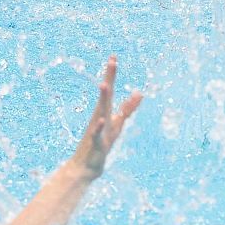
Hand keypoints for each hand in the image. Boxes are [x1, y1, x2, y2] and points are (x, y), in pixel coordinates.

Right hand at [73, 56, 141, 178]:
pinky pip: (97, 134)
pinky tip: (101, 120)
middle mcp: (100, 117)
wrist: (85, 168)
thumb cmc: (102, 145)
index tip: (113, 56)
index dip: (112, 74)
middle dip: (110, 78)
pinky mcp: (96, 144)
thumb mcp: (118, 125)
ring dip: (103, 99)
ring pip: (101, 112)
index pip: (111, 90)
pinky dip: (99, 127)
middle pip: (106, 95)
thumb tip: (140, 93)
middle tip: (112, 60)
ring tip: (105, 85)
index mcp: (105, 113)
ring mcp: (97, 130)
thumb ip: (128, 109)